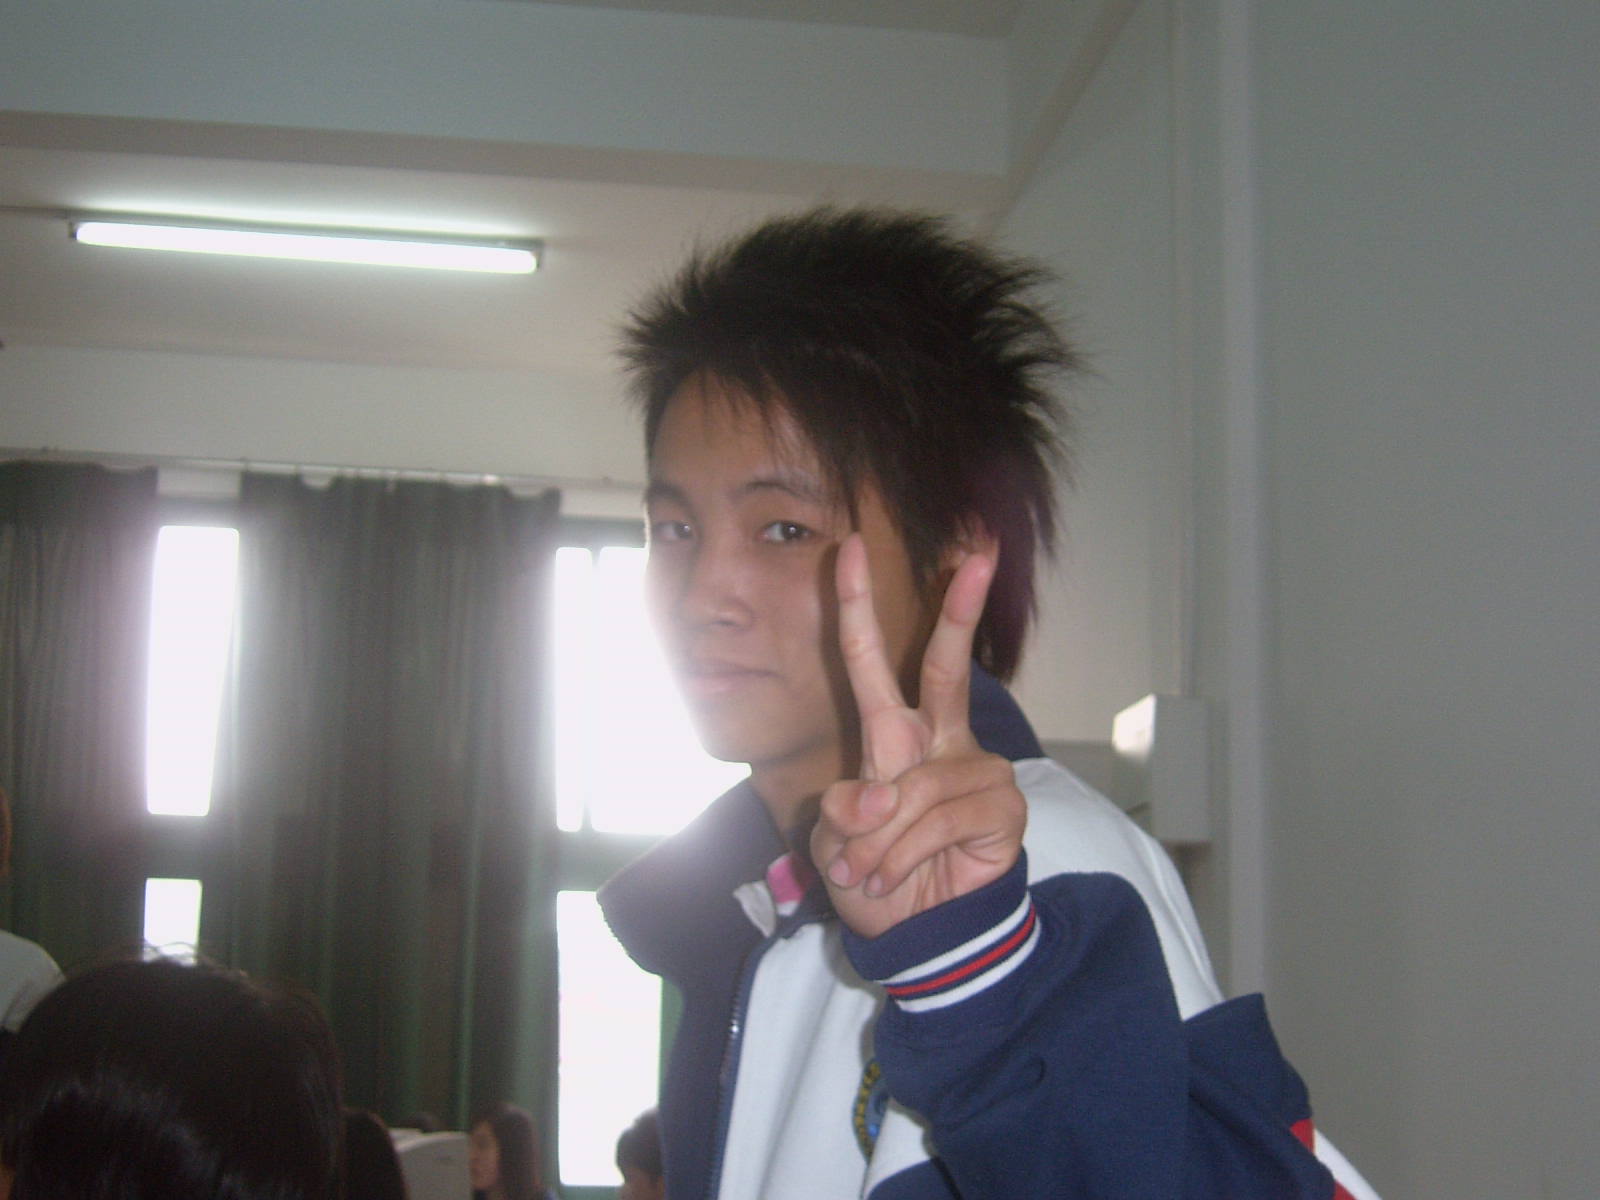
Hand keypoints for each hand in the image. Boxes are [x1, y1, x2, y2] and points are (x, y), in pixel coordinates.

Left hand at [811, 534, 1026, 938]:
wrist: (918, 935)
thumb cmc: (876, 876)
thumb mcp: (833, 844)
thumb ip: (841, 814)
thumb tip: (877, 795)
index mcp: (892, 735)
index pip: (872, 661)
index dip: (857, 607)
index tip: (848, 548)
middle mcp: (939, 741)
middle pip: (946, 668)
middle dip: (959, 611)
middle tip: (978, 554)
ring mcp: (977, 769)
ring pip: (916, 786)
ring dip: (879, 840)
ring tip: (867, 874)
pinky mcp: (1004, 807)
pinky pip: (939, 820)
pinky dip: (904, 854)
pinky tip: (895, 877)